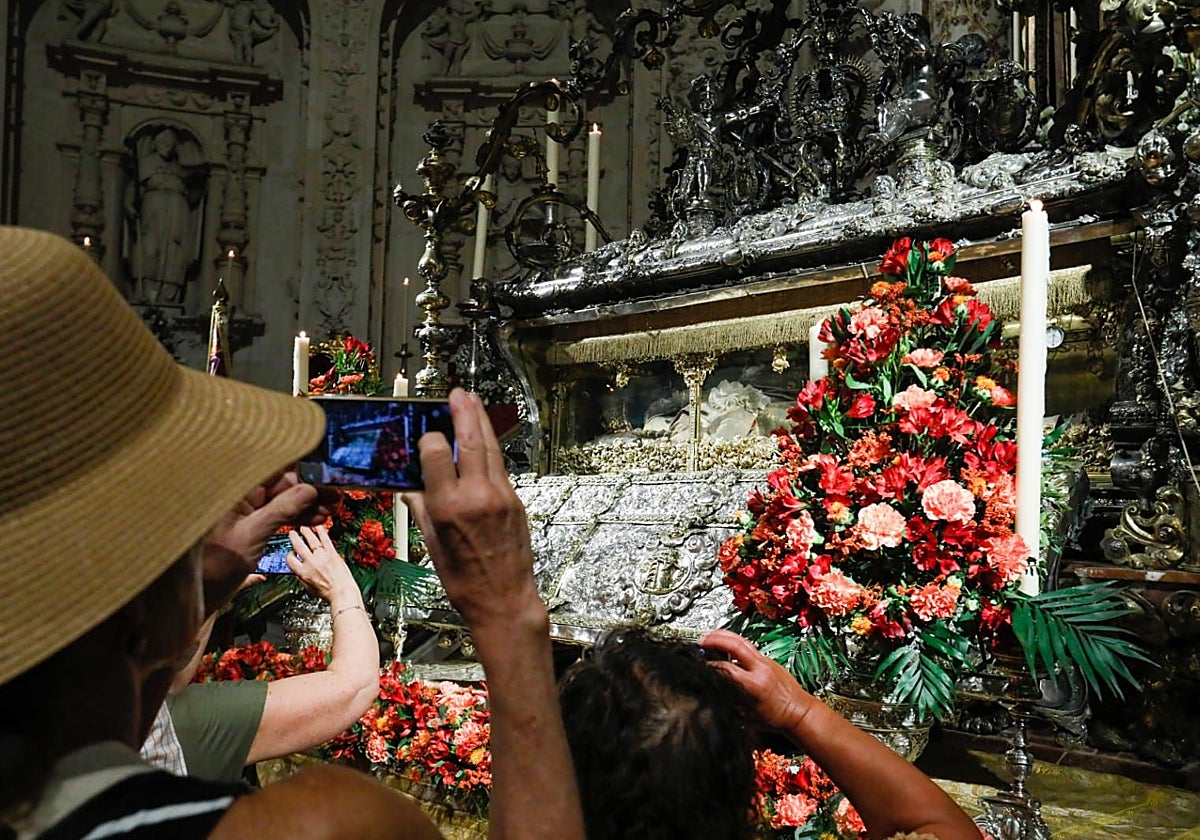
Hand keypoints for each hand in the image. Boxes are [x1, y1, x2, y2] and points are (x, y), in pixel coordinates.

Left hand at [201, 471, 332, 613]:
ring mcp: (248, 512)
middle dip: (310, 488)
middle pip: (283, 485)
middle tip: (336, 492)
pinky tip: (316, 519)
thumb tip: (309, 489)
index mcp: (237, 491)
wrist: (201, 594)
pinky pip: (280, 516)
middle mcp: (242, 497)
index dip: (301, 468)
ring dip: (308, 504)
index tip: (325, 470)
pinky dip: (298, 517)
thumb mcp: (253, 533)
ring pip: (285, 501)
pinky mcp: (253, 527)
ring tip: (331, 508)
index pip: (273, 470)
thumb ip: (282, 509)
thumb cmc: (217, 563)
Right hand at [287, 525, 359, 607]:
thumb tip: (298, 570)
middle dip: (294, 538)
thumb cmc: (327, 592)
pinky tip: (319, 526)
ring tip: (303, 527)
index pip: (290, 559)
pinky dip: (322, 531)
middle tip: (292, 533)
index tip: (292, 553)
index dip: (289, 555)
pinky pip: (325, 539)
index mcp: (303, 572)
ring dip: (306, 532)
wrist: (342, 592)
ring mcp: (322, 556)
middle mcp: (311, 562)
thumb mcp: (308, 587)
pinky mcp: (332, 553)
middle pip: (299, 546)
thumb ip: (301, 577)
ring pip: (311, 540)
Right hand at [404, 390, 542, 634]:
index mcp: (449, 507)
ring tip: (472, 402)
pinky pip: (499, 466)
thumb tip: (410, 485)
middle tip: (456, 393)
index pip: (435, 453)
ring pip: (490, 448)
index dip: (428, 439)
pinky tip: (483, 439)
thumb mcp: (431, 544)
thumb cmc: (463, 580)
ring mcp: (501, 496)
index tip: (423, 436)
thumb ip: (421, 508)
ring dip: (481, 422)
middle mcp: (477, 495)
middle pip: (470, 440)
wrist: (505, 600)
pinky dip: (489, 448)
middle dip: (463, 412)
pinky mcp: (516, 500)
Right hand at [699, 629, 813, 731]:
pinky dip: (734, 642)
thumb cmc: (776, 718)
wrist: (799, 713)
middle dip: (714, 639)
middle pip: (734, 643)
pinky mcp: (769, 660)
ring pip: (742, 640)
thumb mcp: (747, 715)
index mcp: (755, 684)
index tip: (699, 665)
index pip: (726, 667)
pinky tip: (726, 646)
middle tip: (700, 642)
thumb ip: (730, 701)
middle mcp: (761, 668)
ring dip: (723, 636)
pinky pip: (748, 646)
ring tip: (709, 637)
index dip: (709, 665)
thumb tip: (714, 690)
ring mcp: (767, 661)